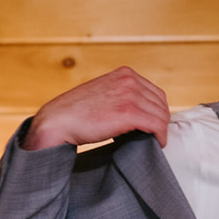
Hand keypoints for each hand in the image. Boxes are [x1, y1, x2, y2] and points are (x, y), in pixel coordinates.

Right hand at [22, 66, 169, 149]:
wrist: (58, 121)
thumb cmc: (77, 113)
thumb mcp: (104, 94)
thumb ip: (122, 96)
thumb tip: (141, 114)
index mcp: (125, 73)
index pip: (155, 94)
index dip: (157, 112)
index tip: (152, 127)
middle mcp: (129, 80)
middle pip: (161, 104)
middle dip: (160, 122)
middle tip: (153, 137)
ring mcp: (130, 94)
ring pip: (161, 116)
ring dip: (160, 131)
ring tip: (152, 142)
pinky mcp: (129, 112)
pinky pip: (157, 125)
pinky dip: (160, 137)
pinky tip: (156, 144)